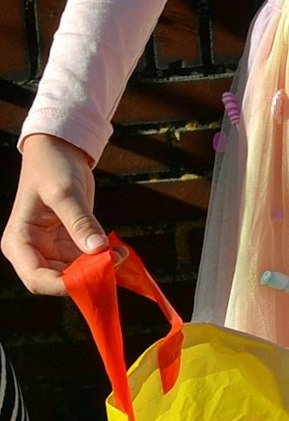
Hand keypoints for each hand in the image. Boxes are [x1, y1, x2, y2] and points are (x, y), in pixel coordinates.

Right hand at [4, 133, 106, 294]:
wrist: (58, 152)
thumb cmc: (52, 168)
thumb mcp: (65, 193)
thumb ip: (80, 222)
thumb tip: (98, 250)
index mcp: (19, 242)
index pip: (36, 278)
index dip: (63, 285)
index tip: (94, 276)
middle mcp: (32, 251)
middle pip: (57, 279)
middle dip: (86, 276)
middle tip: (115, 262)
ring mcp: (50, 248)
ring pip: (75, 272)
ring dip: (98, 268)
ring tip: (120, 254)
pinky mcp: (68, 243)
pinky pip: (85, 259)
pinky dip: (102, 258)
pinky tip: (118, 250)